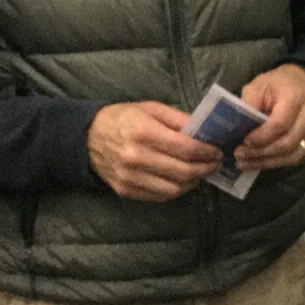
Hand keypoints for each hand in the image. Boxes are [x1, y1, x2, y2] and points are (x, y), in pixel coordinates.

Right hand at [87, 101, 222, 201]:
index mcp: (143, 132)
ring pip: (174, 188)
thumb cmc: (122, 119)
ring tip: (200, 172)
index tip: (217, 151)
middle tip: (215, 164)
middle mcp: (136, 157)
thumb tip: (204, 131)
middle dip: (205, 168)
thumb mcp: (150, 108)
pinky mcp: (126, 190)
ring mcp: (130, 177)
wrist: (87, 138)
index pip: (185, 148)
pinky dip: (176, 190)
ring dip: (193, 182)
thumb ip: (178, 119)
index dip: (206, 152)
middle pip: (182, 170)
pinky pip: (159, 196)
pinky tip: (182, 180)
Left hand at [234, 64, 304, 169]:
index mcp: (295, 97)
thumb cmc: (276, 84)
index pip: (280, 124)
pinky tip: (260, 162)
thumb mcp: (257, 86)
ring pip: (292, 155)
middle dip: (260, 153)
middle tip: (239, 155)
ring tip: (246, 163)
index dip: (261, 137)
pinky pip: (297, 158)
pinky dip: (277, 163)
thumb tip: (238, 128)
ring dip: (267, 162)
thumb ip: (248, 105)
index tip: (243, 141)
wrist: (301, 83)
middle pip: (286, 143)